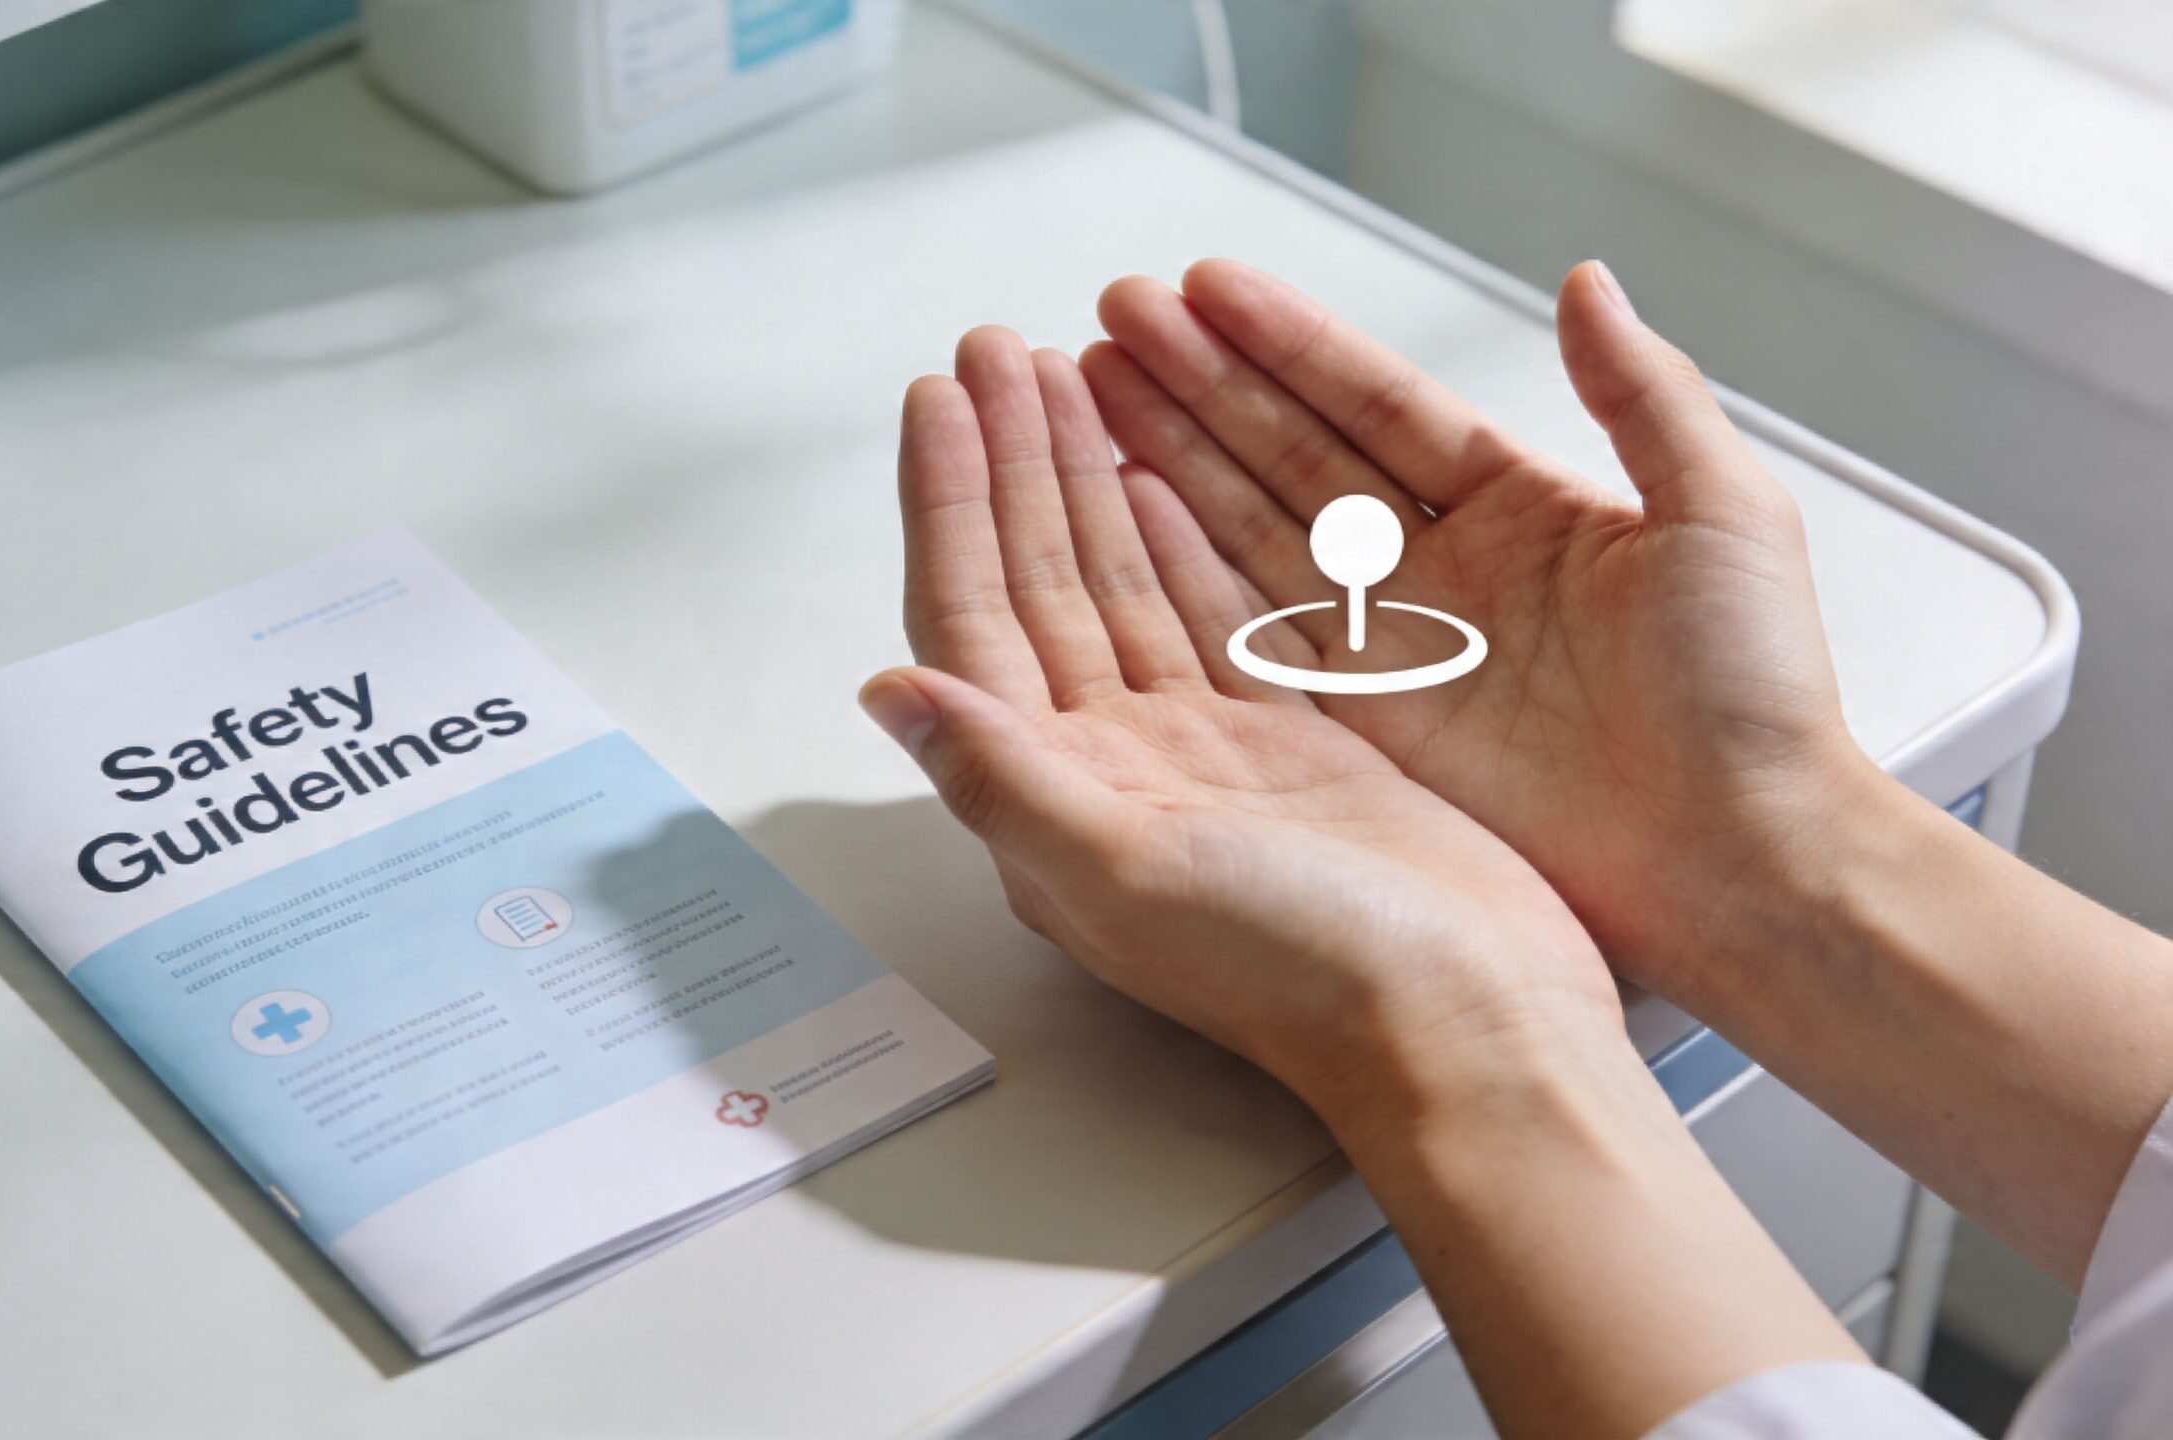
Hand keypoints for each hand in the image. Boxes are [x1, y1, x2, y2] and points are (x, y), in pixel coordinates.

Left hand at [861, 326, 1622, 1122]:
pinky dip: (1176, 538)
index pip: (974, 619)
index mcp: (1056, 799)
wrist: (1469, 1021)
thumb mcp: (1128, 868)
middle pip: (1038, 581)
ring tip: (1061, 374)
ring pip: (1118, 584)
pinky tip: (1152, 472)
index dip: (950, 503)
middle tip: (996, 348)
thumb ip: (1003, 774)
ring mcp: (1197, 754)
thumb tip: (889, 688)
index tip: (938, 397)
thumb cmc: (1303, 969)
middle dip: (1013, 461)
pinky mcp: (1281, 745)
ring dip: (1081, 481)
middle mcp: (1111, 771)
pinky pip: (1206, 613)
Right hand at [1080, 260, 1860, 999]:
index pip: (1379, 402)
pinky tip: (1127, 511)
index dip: (1291, 342)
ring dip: (1175, 456)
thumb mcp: (1722, 513)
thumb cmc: (1755, 696)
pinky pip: (1258, 632)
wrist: (1744, 860)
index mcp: (1523, 507)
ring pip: (1258, 528)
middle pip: (1297, 452)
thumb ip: (1643, 394)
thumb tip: (1586, 282)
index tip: (1208, 288)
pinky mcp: (1367, 729)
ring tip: (1095, 388)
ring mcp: (1397, 649)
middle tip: (1119, 317)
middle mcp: (1444, 571)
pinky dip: (1191, 572)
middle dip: (1205, 382)